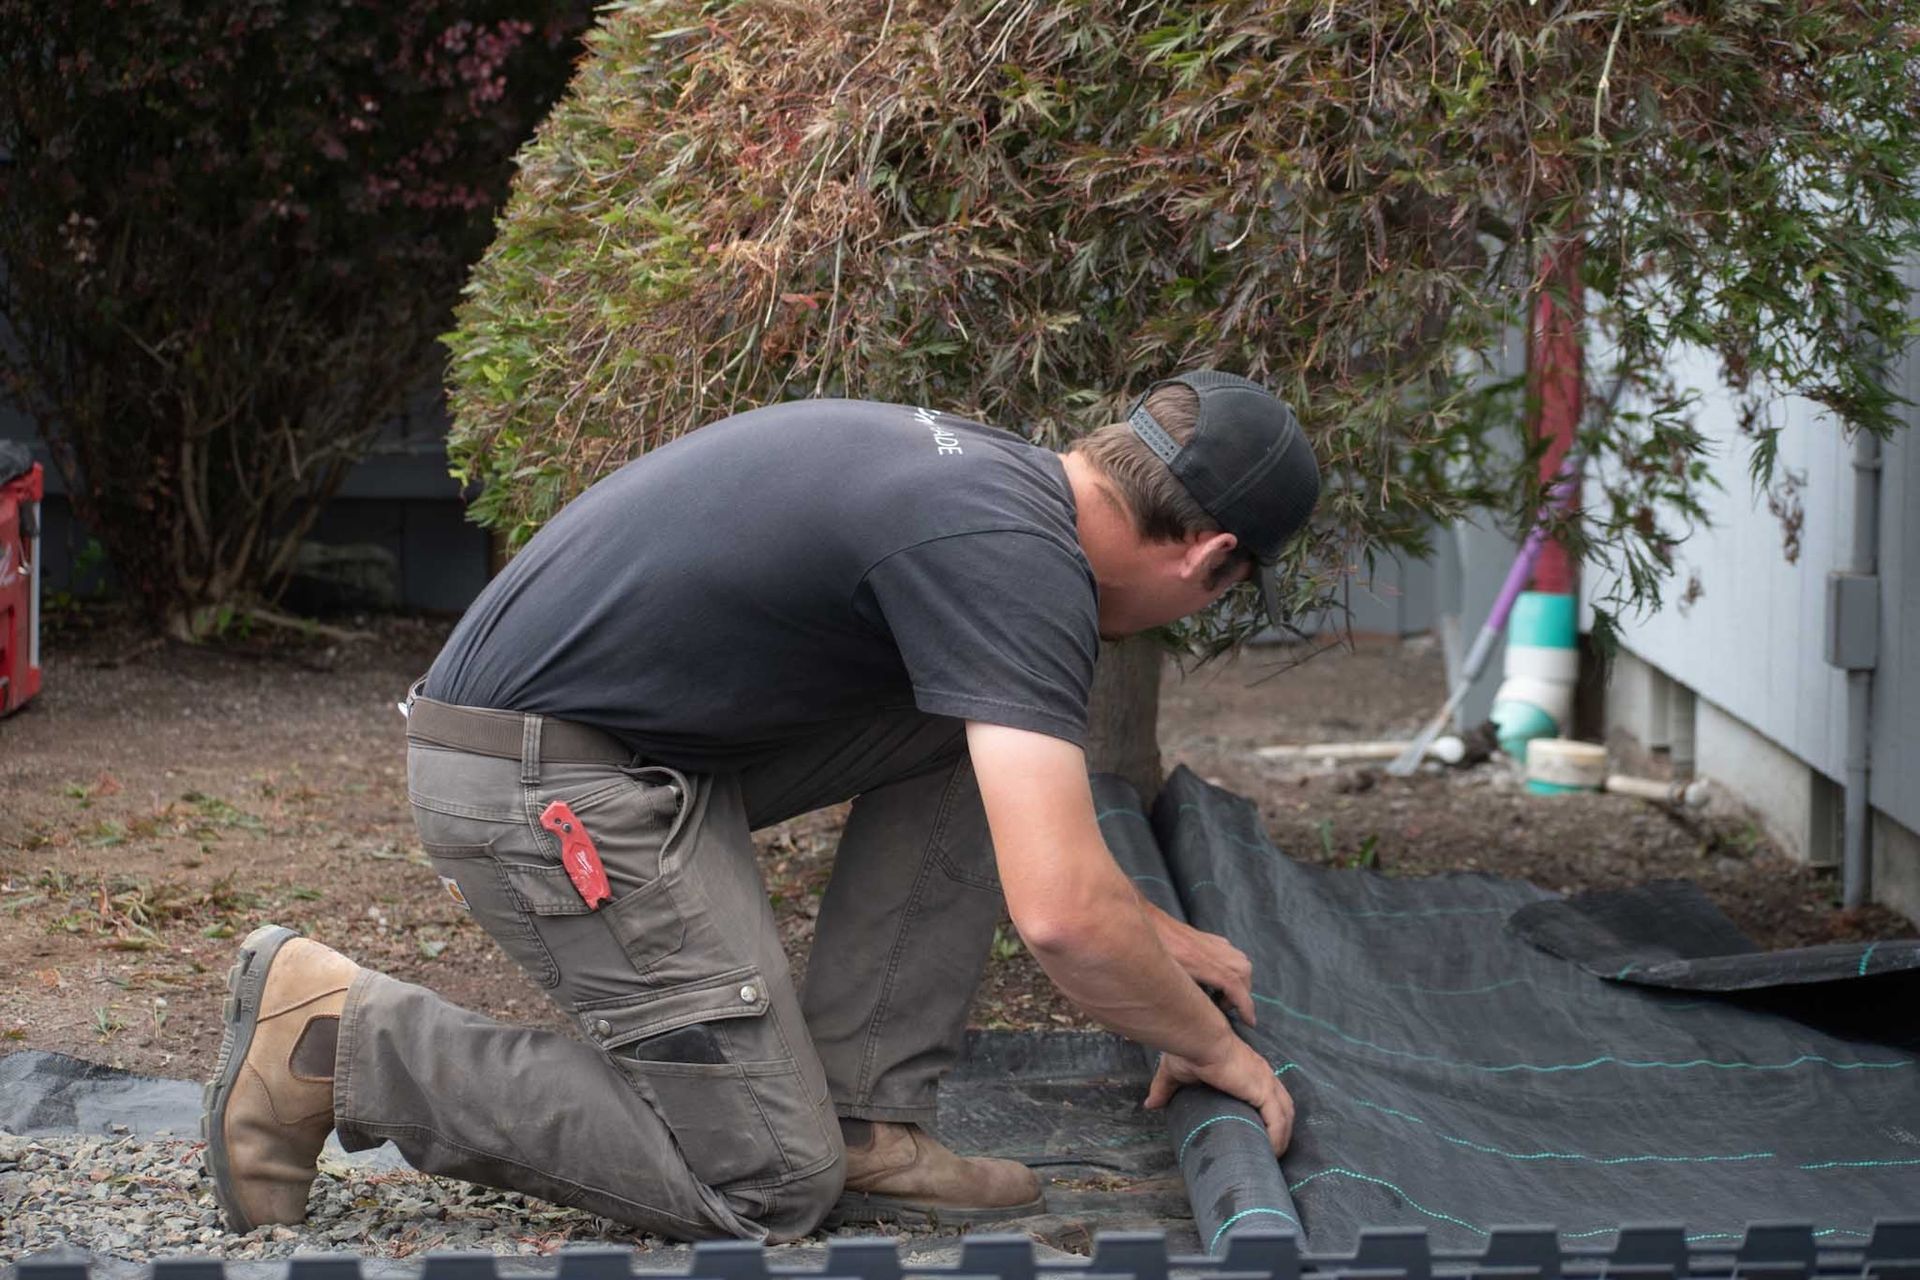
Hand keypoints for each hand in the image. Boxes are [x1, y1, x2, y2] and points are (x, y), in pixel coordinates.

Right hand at [1143, 1036, 1293, 1153]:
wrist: (1198, 1039)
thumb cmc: (1190, 1050)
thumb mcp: (1176, 1073)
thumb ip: (1165, 1088)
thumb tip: (1149, 1104)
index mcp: (1248, 1070)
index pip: (1268, 1093)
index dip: (1270, 1112)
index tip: (1262, 1132)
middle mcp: (1263, 1074)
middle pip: (1284, 1105)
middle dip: (1283, 1127)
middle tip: (1272, 1149)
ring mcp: (1265, 1081)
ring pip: (1286, 1114)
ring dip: (1283, 1136)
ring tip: (1273, 1156)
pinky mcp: (1263, 1090)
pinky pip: (1278, 1120)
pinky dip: (1278, 1137)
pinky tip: (1273, 1152)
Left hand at [1149, 909, 1255, 1025]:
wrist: (1136, 918)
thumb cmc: (1141, 953)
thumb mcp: (1161, 977)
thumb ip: (1178, 994)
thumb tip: (1187, 1016)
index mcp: (1198, 961)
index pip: (1233, 983)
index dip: (1244, 1005)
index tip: (1250, 1022)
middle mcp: (1207, 949)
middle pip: (1242, 972)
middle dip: (1243, 994)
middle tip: (1226, 1010)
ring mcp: (1206, 941)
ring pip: (1239, 960)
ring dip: (1239, 981)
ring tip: (1221, 996)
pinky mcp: (1202, 936)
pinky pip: (1228, 952)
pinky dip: (1231, 967)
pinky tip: (1215, 977)